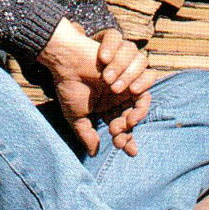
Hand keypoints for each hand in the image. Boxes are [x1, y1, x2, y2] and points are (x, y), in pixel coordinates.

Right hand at [37, 20, 153, 157]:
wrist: (63, 59)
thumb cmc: (69, 86)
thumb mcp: (75, 115)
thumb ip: (86, 133)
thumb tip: (94, 153)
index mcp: (113, 105)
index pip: (128, 124)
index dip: (128, 137)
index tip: (124, 147)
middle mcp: (124, 91)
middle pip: (141, 108)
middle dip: (132, 119)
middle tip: (117, 126)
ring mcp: (127, 73)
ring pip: (145, 86)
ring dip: (129, 86)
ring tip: (113, 88)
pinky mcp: (126, 55)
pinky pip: (138, 61)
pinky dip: (126, 65)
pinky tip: (107, 70)